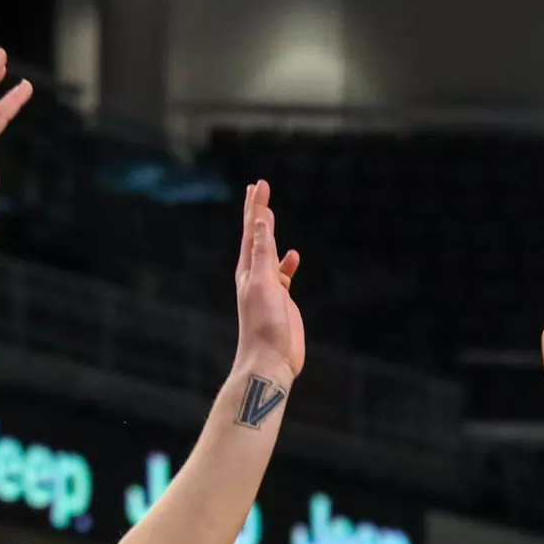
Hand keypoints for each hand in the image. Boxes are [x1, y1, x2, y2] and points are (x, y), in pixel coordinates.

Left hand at [234, 180, 305, 376]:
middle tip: (258, 188)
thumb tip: (260, 222)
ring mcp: (269, 287)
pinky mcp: (282, 300)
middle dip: (258, 212)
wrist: (269, 359)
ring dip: (271, 232)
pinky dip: (288, 262)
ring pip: (270, 251)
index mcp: (248, 268)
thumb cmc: (264, 324)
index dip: (256, 206)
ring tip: (270, 214)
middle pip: (257, 235)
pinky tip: (294, 256)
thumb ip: (263, 253)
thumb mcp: (263, 284)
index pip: (252, 229)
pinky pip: (283, 273)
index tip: (259, 184)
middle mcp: (256, 274)